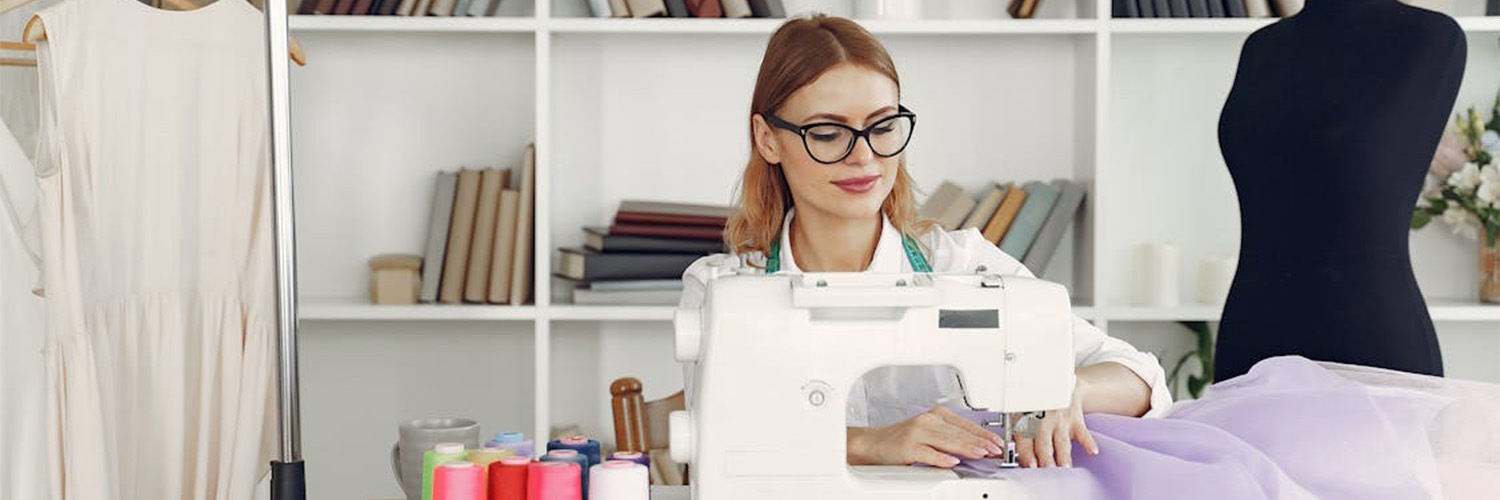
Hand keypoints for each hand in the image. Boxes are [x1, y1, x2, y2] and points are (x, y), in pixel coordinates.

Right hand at [847, 406, 1005, 467]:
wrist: (872, 445)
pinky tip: (953, 461)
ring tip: (982, 454)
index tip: (998, 442)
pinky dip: (941, 457)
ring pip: (947, 441)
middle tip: (996, 450)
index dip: (983, 434)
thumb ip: (950, 438)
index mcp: (935, 415)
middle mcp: (927, 421)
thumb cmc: (902, 440)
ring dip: (967, 448)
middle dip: (980, 441)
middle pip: (959, 432)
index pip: (965, 424)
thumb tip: (977, 447)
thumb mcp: (929, 433)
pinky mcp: (907, 447)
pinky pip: (927, 453)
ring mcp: (917, 433)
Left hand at [1014, 379, 1099, 467]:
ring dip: (1063, 454)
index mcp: (1027, 422)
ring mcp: (1060, 422)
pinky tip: (1092, 451)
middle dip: (1046, 457)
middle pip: (1044, 443)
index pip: (1025, 440)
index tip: (1030, 465)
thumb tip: (1017, 458)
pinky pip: (1083, 432)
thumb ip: (1019, 435)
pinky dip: (1088, 442)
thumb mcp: (1020, 413)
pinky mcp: (1075, 420)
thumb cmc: (1035, 405)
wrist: (1057, 384)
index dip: (1027, 453)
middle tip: (1047, 469)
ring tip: (1064, 466)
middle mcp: (1043, 422)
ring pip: (1062, 441)